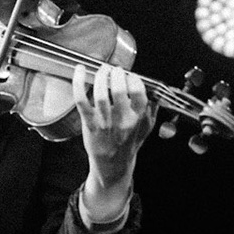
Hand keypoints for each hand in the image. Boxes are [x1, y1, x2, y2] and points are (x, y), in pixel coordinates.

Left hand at [71, 62, 152, 217]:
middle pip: (118, 89)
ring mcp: (104, 121)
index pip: (138, 91)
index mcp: (138, 117)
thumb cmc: (128, 143)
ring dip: (100, 76)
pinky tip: (79, 71)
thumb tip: (155, 90)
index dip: (133, 78)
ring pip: (100, 93)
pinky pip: (82, 100)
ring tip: (102, 70)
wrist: (113, 164)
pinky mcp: (90, 123)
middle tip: (114, 70)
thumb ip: (152, 108)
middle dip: (116, 74)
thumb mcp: (147, 127)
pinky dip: (78, 83)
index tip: (129, 75)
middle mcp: (122, 119)